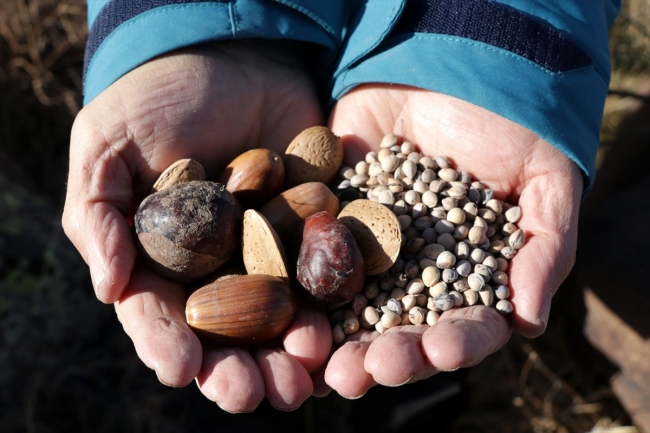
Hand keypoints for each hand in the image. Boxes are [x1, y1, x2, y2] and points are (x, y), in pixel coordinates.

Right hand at [62, 41, 331, 411]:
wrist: (234, 55)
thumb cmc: (157, 98)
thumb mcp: (107, 145)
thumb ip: (98, 214)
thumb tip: (106, 289)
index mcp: (163, 259)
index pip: (160, 314)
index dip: (165, 344)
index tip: (179, 368)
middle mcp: (218, 267)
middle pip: (224, 334)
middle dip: (234, 369)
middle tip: (248, 394)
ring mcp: (269, 254)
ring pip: (278, 320)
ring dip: (287, 355)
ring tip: (301, 382)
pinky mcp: (314, 232)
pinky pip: (324, 277)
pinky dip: (332, 308)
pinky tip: (338, 334)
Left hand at [325, 84, 582, 397]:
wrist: (451, 68)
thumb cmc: (511, 125)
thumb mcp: (546, 179)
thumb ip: (547, 247)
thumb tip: (530, 321)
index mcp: (466, 276)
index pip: (463, 325)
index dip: (454, 344)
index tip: (441, 351)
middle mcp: (413, 273)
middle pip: (397, 328)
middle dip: (381, 355)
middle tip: (360, 374)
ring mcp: (367, 248)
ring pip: (347, 305)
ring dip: (330, 337)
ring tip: (314, 359)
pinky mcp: (328, 217)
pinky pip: (308, 251)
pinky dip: (294, 278)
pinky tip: (279, 305)